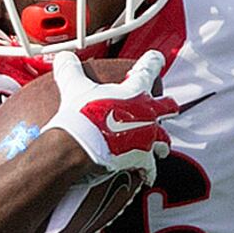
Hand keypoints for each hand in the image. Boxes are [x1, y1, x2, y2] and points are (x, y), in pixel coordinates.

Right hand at [48, 50, 176, 179]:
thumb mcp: (73, 86)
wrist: (79, 147)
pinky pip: (150, 168)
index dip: (153, 62)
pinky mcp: (141, 159)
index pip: (147, 70)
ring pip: (163, 139)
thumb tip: (64, 57)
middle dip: (167, 106)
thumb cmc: (79, 116)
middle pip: (166, 106)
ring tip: (160, 146)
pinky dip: (148, 172)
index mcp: (133, 92)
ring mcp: (146, 137)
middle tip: (169, 106)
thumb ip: (71, 69)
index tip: (157, 58)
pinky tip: (147, 175)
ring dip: (161, 142)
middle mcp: (145, 113)